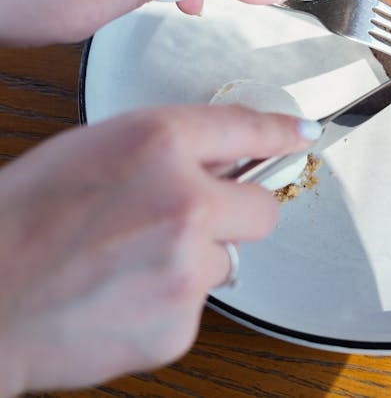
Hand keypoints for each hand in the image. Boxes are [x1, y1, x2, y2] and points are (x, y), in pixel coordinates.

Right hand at [0, 104, 317, 394]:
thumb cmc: (23, 219)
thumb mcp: (97, 150)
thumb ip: (168, 149)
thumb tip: (225, 158)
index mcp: (157, 144)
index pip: (245, 127)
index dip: (281, 131)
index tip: (304, 133)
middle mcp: (183, 201)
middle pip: (263, 209)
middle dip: (236, 214)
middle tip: (188, 221)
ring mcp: (187, 267)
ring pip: (228, 260)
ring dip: (195, 260)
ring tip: (132, 263)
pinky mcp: (181, 323)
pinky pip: (200, 304)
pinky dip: (171, 301)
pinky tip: (123, 294)